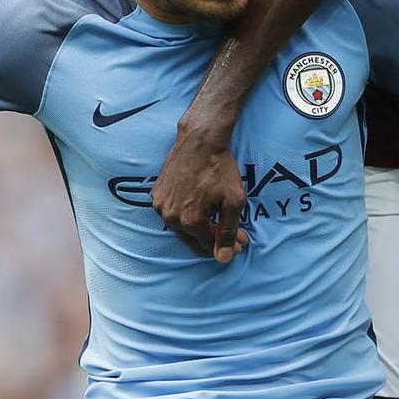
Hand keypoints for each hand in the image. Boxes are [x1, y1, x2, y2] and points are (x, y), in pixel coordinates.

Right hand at [152, 124, 249, 262]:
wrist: (200, 141)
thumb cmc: (220, 168)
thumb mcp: (234, 201)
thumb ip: (229, 231)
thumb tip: (225, 257)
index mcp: (190, 221)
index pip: (210, 245)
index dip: (228, 246)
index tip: (242, 242)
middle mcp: (170, 217)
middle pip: (194, 241)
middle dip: (214, 240)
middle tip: (234, 237)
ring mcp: (161, 206)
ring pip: (182, 228)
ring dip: (199, 229)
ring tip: (217, 221)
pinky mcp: (156, 194)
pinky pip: (172, 213)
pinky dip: (186, 215)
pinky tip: (200, 207)